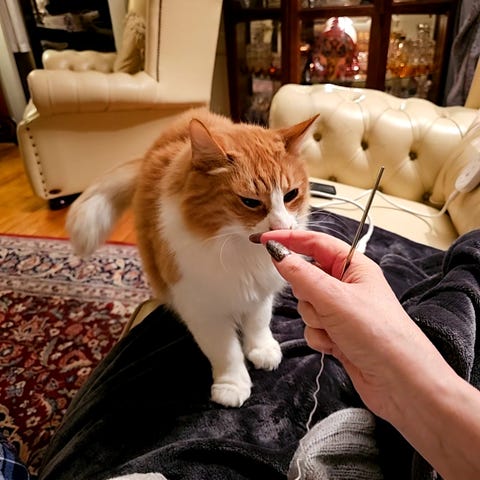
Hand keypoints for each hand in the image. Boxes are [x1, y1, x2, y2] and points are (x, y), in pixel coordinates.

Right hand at [255, 229, 447, 419]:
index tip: (263, 240)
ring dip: (315, 319)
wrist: (400, 383)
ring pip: (307, 305)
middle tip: (321, 304)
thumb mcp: (334, 298)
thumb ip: (301, 274)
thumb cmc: (377, 333)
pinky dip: (319, 337)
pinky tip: (336, 346)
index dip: (289, 238)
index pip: (315, 243)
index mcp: (354, 266)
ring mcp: (342, 311)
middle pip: (307, 276)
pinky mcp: (338, 333)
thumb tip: (277, 252)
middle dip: (307, 293)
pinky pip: (312, 327)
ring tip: (335, 330)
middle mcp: (348, 285)